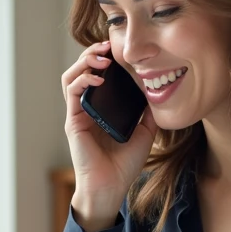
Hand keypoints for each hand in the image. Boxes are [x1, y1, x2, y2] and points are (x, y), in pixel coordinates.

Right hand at [62, 40, 158, 208]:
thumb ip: (148, 112)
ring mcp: (78, 113)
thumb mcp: (145, 132)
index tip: (119, 48)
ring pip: (72, 76)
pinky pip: (72, 93)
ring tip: (101, 56)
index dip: (105, 58)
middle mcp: (87, 108)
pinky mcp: (73, 121)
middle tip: (109, 44)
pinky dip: (82, 80)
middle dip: (93, 52)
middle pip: (82, 70)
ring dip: (84, 61)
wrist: (112, 187)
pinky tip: (98, 78)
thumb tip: (158, 90)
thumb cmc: (125, 164)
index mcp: (101, 108)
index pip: (98, 74)